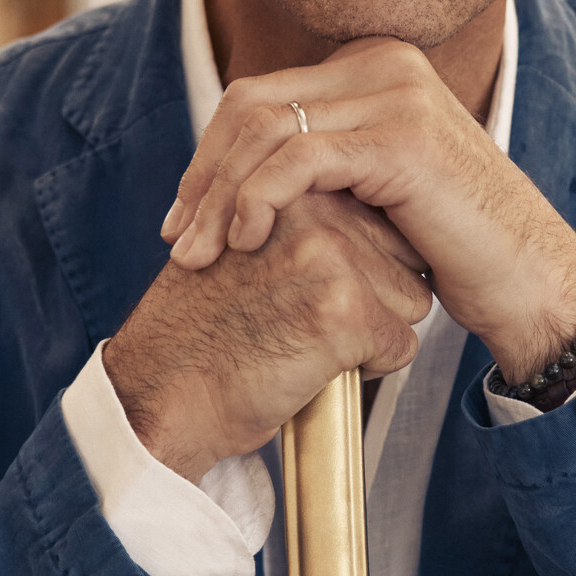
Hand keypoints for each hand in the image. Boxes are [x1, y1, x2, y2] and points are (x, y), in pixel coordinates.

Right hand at [107, 189, 434, 482]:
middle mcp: (318, 211)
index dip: (363, 265)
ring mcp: (333, 258)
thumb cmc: (204, 329)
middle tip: (309, 319)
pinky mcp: (346, 311)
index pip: (383, 216)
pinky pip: (401, 345)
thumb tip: (377, 228)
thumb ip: (304, 225)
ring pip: (411, 301)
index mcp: (295, 188)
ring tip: (309, 341)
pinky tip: (315, 366)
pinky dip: (370, 369)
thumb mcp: (249, 243)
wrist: (164, 387)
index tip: (316, 290)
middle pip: (406, 256)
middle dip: (375, 296)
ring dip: (374, 333)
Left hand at [161, 39, 575, 386]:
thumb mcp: (370, 191)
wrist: (525, 277)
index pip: (258, 95)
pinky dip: (256, 199)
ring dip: (218, 195)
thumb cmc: (450, 248)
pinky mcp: (400, 136)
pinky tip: (244, 241)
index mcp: (374, 65)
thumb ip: (318, 164)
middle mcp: (384, 62)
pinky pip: (298, 159)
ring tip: (197, 254)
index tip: (184, 219)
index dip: (209, 157)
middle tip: (176, 240)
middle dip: (202, 175)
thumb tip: (233, 173)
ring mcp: (396, 92)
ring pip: (265, 130)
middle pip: (250, 104)